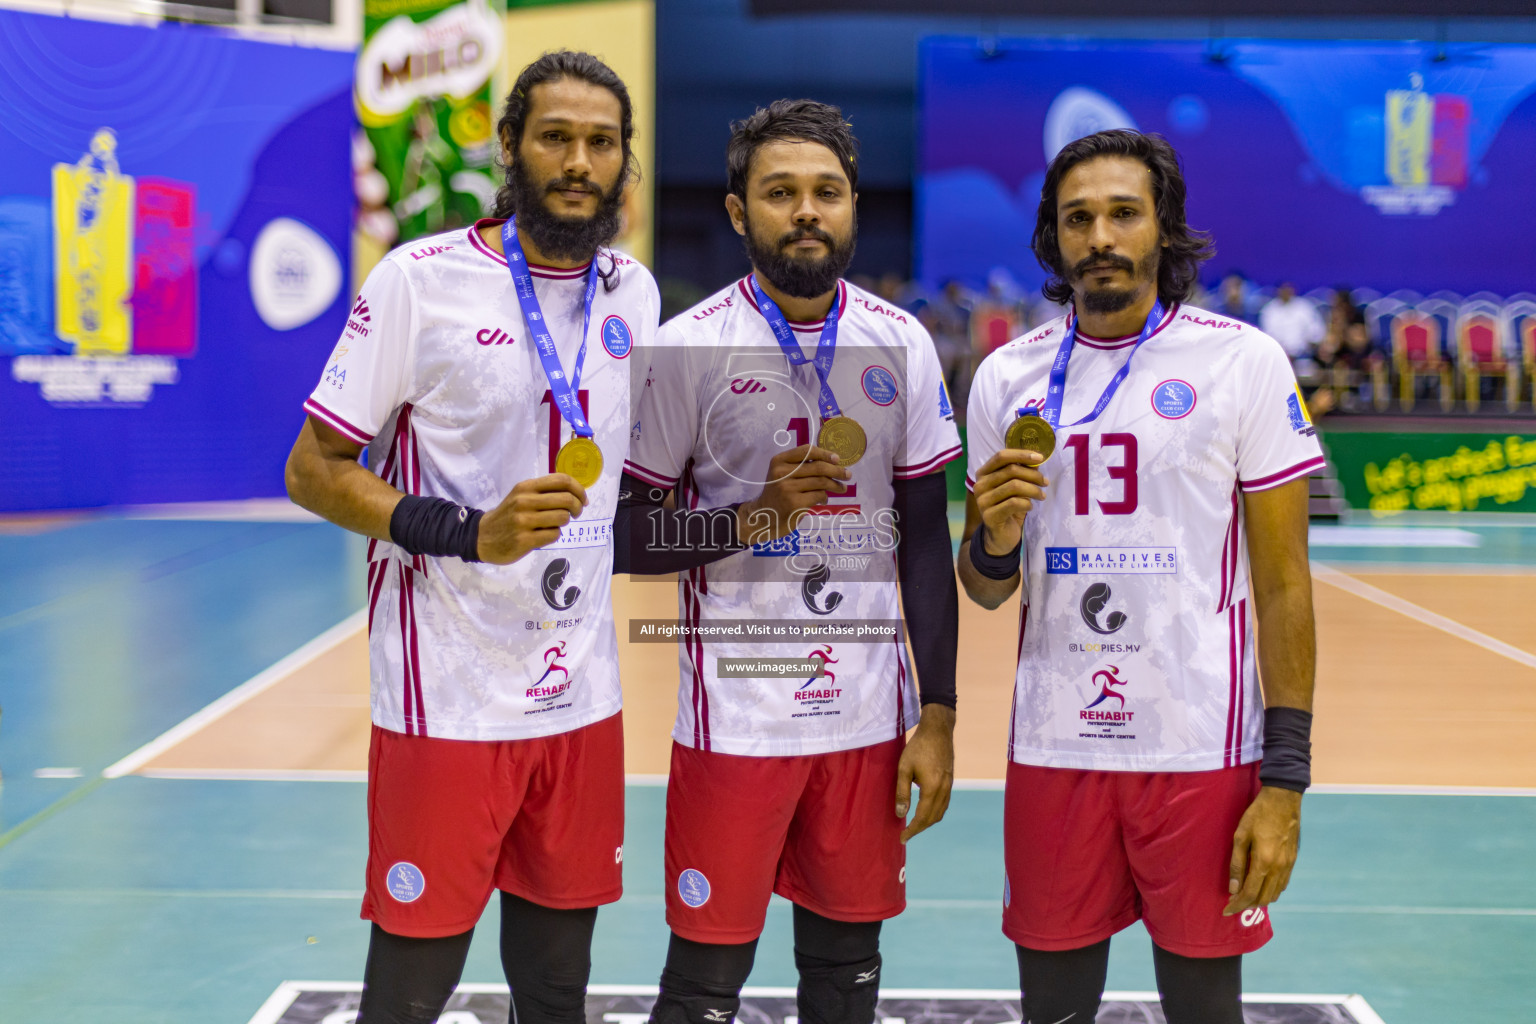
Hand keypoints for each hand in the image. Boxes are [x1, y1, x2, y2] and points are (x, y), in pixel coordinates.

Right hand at [476, 474, 587, 563]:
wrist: (482, 536)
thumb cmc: (508, 515)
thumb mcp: (521, 496)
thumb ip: (544, 491)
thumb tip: (576, 493)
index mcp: (526, 487)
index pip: (562, 480)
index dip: (579, 489)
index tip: (583, 499)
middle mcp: (524, 501)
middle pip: (567, 499)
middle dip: (577, 507)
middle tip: (576, 514)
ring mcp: (523, 521)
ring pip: (562, 518)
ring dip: (564, 522)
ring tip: (554, 524)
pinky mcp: (524, 540)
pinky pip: (554, 535)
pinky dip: (554, 535)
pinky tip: (544, 535)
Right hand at [737, 444, 849, 544]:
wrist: (763, 516)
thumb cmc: (778, 493)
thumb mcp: (782, 474)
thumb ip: (800, 466)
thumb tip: (832, 462)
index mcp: (779, 461)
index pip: (806, 451)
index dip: (824, 453)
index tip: (837, 459)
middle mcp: (782, 473)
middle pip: (817, 467)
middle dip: (836, 470)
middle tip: (847, 475)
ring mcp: (788, 488)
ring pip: (821, 482)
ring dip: (835, 485)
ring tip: (842, 488)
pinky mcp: (794, 503)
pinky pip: (818, 496)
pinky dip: (825, 497)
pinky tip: (824, 499)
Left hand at [895, 704, 955, 843]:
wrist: (938, 731)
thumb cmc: (918, 747)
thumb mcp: (904, 769)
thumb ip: (902, 792)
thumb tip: (900, 814)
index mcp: (932, 789)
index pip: (922, 817)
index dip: (912, 830)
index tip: (902, 839)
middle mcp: (944, 790)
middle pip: (933, 818)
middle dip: (919, 829)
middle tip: (906, 835)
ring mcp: (949, 786)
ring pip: (940, 812)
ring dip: (928, 822)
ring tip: (914, 826)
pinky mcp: (950, 781)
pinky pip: (944, 804)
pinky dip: (935, 813)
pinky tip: (925, 811)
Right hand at [972, 449, 1047, 553]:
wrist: (1000, 535)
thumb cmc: (1009, 507)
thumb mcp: (1016, 487)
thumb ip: (1022, 472)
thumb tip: (1037, 459)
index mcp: (984, 473)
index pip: (1001, 456)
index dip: (1021, 454)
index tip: (1040, 457)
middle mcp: (980, 485)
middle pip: (1011, 470)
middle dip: (1033, 475)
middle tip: (1045, 482)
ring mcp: (983, 501)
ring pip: (1014, 486)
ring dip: (1033, 490)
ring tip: (1041, 495)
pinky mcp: (989, 515)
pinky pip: (1014, 503)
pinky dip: (1027, 503)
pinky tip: (1030, 507)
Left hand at [1224, 785, 1301, 915]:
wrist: (1283, 800)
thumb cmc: (1257, 815)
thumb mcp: (1240, 837)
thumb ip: (1236, 864)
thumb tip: (1233, 888)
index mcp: (1264, 863)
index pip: (1250, 894)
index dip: (1238, 905)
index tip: (1226, 911)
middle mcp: (1279, 868)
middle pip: (1264, 899)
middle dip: (1248, 905)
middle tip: (1233, 903)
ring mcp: (1289, 865)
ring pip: (1275, 894)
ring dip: (1260, 899)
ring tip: (1245, 896)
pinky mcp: (1293, 860)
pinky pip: (1282, 884)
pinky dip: (1271, 890)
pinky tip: (1261, 885)